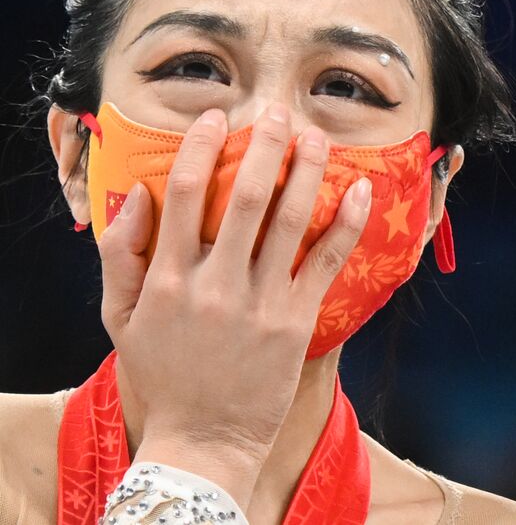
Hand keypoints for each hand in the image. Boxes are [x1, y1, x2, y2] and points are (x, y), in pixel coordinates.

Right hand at [94, 102, 370, 510]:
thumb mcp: (121, 319)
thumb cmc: (163, 373)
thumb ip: (121, 256)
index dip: (203, 148)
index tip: (217, 116)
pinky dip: (348, 220)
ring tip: (319, 136)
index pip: (186, 196)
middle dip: (265, 145)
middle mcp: (216, 284)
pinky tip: (361, 188)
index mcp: (168, 279)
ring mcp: (260, 301)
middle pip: (246, 197)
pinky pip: (328, 259)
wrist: (203, 438)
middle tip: (278, 111)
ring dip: (309, 170)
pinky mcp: (297, 319)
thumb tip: (138, 196)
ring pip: (291, 219)